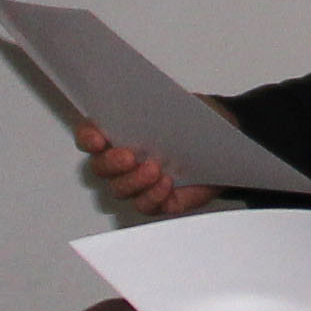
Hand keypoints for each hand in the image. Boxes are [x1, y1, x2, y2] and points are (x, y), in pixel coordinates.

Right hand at [74, 120, 220, 218]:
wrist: (222, 144)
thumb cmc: (194, 122)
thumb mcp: (178, 106)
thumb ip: (157, 106)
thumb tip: (147, 106)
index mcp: (119, 132)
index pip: (89, 136)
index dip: (88, 138)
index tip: (98, 139)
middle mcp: (121, 160)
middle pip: (100, 168)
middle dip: (111, 163)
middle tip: (129, 156)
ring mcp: (137, 182)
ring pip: (120, 189)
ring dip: (134, 180)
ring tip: (154, 169)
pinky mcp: (156, 200)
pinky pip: (145, 204)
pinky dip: (153, 195)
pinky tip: (166, 184)